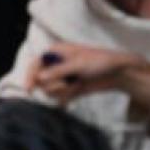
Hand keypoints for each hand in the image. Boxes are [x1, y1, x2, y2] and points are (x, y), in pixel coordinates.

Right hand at [24, 42, 148, 103]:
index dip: (30, 76)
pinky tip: (77, 91)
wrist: (119, 74)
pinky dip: (66, 97)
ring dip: (61, 91)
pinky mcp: (69, 89)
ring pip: (49, 90)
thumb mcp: (78, 64)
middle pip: (40, 80)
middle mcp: (56, 65)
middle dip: (52, 84)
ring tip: (76, 85)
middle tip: (66, 83)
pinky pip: (59, 97)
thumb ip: (58, 71)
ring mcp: (62, 77)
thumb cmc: (100, 62)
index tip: (29, 89)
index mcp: (55, 53)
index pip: (35, 64)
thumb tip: (39, 78)